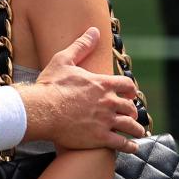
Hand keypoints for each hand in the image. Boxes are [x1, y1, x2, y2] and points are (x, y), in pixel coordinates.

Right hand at [22, 27, 142, 152]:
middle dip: (132, 111)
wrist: (41, 110)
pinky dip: (130, 146)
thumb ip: (81, 46)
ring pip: (130, 126)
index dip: (130, 90)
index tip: (130, 95)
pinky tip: (133, 147)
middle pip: (130, 107)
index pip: (127, 85)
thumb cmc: (50, 86)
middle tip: (132, 115)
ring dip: (136, 129)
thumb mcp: (64, 60)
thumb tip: (94, 31)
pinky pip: (121, 143)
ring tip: (138, 132)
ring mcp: (105, 121)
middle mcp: (108, 102)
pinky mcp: (100, 138)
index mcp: (102, 84)